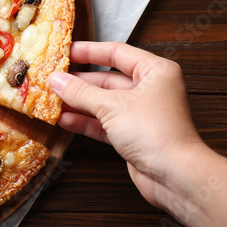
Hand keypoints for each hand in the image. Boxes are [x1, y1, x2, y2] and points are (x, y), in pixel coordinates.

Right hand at [49, 42, 210, 211]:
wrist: (175, 175)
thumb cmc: (155, 132)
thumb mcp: (112, 106)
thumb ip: (81, 92)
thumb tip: (56, 80)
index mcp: (155, 71)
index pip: (117, 53)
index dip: (89, 52)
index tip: (65, 51)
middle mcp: (150, 89)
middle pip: (107, 80)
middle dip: (79, 82)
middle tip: (52, 80)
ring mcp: (141, 114)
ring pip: (103, 103)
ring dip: (78, 103)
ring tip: (51, 100)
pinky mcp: (133, 136)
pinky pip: (104, 124)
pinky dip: (85, 122)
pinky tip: (64, 120)